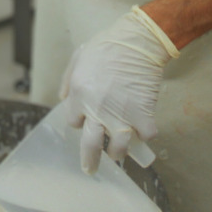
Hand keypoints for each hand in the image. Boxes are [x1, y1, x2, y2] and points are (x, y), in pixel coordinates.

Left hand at [60, 6, 179, 173]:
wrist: (137, 41)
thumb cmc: (107, 45)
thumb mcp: (78, 57)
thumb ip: (68, 80)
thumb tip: (64, 99)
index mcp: (79, 96)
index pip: (74, 123)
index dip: (82, 122)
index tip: (88, 120)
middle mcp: (96, 110)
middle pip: (90, 147)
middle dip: (90, 162)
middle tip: (91, 169)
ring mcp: (120, 115)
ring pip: (118, 149)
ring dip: (119, 152)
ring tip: (119, 152)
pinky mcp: (142, 114)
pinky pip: (146, 136)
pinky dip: (146, 135)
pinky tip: (145, 130)